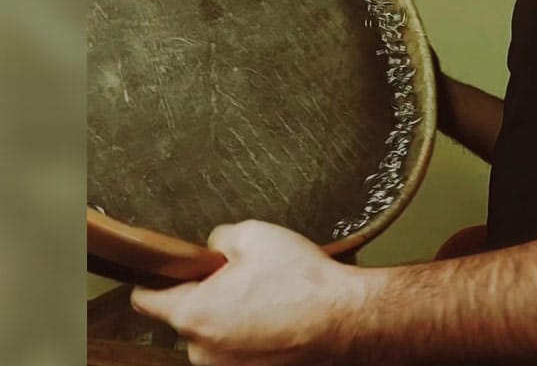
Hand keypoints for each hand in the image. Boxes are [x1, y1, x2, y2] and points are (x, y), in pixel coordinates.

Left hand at [131, 220, 362, 365]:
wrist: (342, 317)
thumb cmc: (299, 280)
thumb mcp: (253, 234)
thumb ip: (218, 238)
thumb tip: (212, 247)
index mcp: (193, 313)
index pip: (146, 300)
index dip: (153, 278)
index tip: (163, 269)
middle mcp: (202, 350)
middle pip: (187, 314)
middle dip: (207, 293)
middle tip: (242, 273)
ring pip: (215, 332)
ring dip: (230, 314)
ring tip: (267, 294)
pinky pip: (238, 347)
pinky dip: (251, 331)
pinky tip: (277, 312)